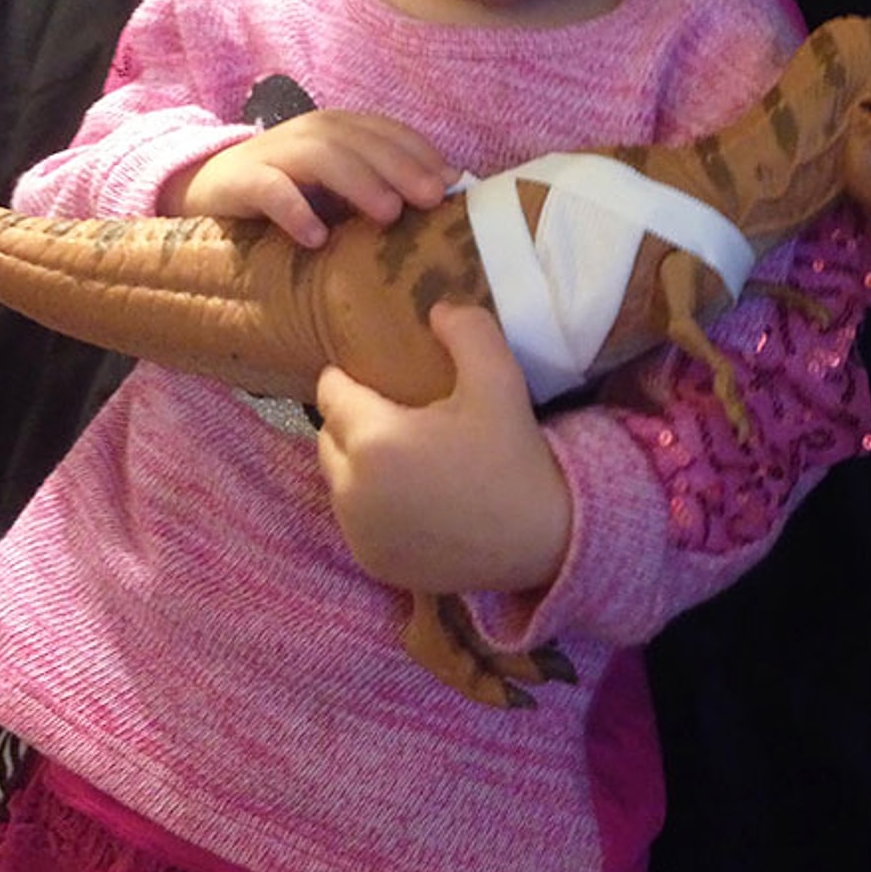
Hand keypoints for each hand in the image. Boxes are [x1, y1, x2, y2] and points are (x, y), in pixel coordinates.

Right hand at [159, 109, 458, 244]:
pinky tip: (316, 238)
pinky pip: (270, 189)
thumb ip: (378, 189)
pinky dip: (295, 210)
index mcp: (339, 129)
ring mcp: (274, 153)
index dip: (421, 153)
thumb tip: (439, 205)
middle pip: (362, 141)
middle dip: (401, 167)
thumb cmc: (288, 193)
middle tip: (431, 199)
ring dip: (359, 183)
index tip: (452, 183)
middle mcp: (310, 133)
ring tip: (388, 215)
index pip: (388, 132)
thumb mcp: (337, 189)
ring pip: (322, 157)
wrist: (207, 191)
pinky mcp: (241, 181)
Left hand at [315, 303, 571, 593]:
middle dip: (350, 420)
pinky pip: (353, 519)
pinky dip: (369, 502)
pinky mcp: (372, 563)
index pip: (332, 394)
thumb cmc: (515, 455)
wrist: (543, 540)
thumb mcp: (499, 380)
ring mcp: (359, 533)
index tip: (370, 372)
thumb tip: (436, 308)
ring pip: (337, 480)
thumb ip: (467, 331)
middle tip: (391, 410)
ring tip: (399, 450)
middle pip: (328, 437)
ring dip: (356, 461)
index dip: (347, 378)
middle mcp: (353, 491)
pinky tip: (407, 493)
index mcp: (375, 440)